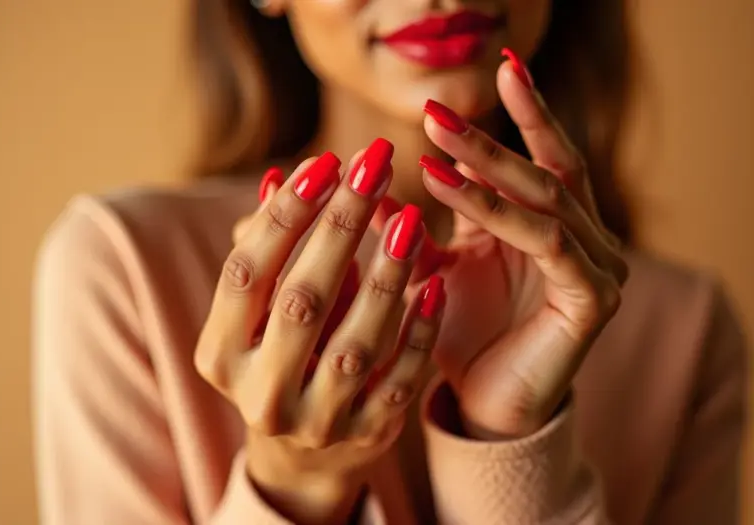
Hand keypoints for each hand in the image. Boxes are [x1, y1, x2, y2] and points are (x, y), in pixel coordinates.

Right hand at [195, 142, 445, 524]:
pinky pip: (402, 379)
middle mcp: (262, 395)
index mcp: (221, 356)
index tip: (324, 161)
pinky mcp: (368, 436)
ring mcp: (318, 423)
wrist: (303, 453)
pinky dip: (420, 331)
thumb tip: (282, 176)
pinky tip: (436, 285)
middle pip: (302, 301)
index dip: (284, 215)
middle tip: (374, 164)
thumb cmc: (279, 354)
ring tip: (413, 218)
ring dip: (387, 274)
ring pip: (358, 343)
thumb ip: (272, 247)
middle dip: (340, 226)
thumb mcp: (263, 310)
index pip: (246, 273)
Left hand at [417, 53, 627, 438]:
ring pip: (545, 198)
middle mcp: (584, 239)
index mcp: (552, 227)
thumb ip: (410, 226)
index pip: (545, 157)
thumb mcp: (432, 267)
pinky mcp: (594, 298)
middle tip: (439, 109)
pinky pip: (545, 241)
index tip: (498, 67)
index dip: (526, 112)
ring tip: (435, 141)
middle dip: (491, 137)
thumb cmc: (461, 337)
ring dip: (489, 166)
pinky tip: (449, 186)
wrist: (484, 406)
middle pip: (545, 169)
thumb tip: (364, 180)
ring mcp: (597, 267)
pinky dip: (496, 210)